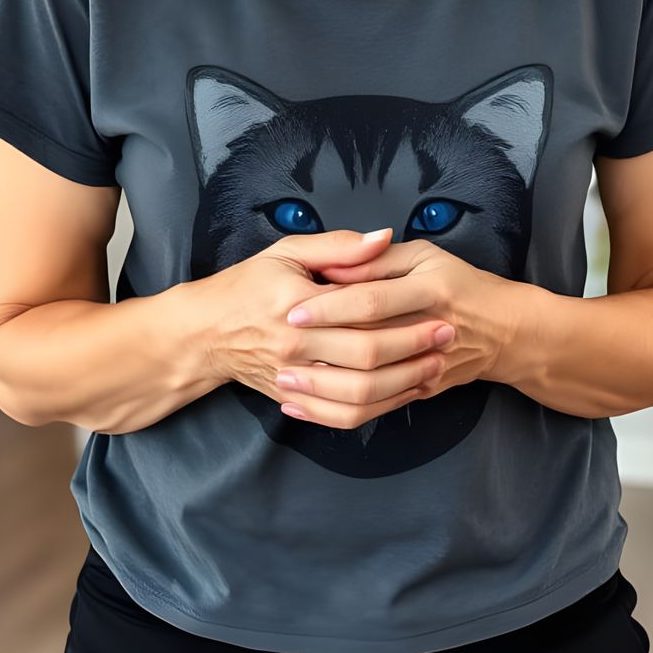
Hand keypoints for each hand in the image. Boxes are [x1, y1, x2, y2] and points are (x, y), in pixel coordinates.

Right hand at [200, 227, 449, 430]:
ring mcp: (293, 377)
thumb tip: (383, 236)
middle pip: (366, 358)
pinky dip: (374, 410)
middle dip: (413, 350)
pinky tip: (400, 396)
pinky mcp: (293, 399)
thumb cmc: (248, 284)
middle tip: (446, 338)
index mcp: (297, 302)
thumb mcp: (287, 251)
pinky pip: (339, 415)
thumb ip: (338, 245)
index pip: (360, 313)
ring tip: (432, 369)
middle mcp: (296, 345)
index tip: (440, 310)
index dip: (404, 315)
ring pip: (357, 394)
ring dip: (401, 385)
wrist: (205, 332)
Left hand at [278, 235, 514, 427]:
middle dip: (320, 349)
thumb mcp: (423, 256)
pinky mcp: (422, 393)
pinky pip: (375, 409)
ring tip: (284, 380)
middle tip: (280, 345)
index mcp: (430, 290)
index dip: (332, 305)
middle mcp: (431, 331)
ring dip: (323, 388)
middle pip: (367, 346)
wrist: (504, 331)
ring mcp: (428, 369)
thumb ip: (377, 260)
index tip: (294, 309)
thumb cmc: (459, 283)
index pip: (372, 300)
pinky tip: (304, 406)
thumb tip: (332, 267)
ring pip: (370, 388)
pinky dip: (336, 412)